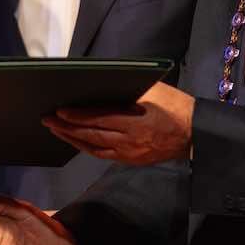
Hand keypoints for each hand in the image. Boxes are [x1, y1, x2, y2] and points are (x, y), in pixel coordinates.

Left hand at [43, 80, 194, 164]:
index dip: (78, 116)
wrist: (197, 134)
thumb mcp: (155, 91)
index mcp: (136, 123)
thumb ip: (128, 89)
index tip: (59, 111)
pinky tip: (75, 140)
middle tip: (47, 119)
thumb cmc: (176, 107)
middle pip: (92, 135)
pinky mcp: (131, 160)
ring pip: (94, 147)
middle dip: (67, 128)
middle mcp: (130, 142)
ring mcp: (130, 154)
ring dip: (72, 139)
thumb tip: (100, 84)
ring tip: (55, 130)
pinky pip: (103, 154)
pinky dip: (86, 147)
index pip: (100, 119)